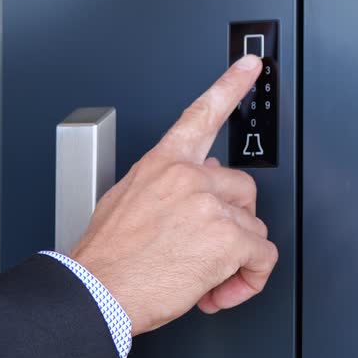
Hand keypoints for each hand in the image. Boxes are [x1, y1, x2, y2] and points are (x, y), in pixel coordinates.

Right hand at [69, 55, 277, 335]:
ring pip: (252, 227)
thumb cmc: (108, 258)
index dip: (230, 86)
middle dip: (233, 222)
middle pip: (242, 188)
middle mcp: (189, 177)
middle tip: (207, 250)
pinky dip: (249, 278)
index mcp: (163, 163)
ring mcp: (210, 204)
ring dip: (236, 257)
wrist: (96, 292)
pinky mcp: (227, 236)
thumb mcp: (126, 201)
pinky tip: (221, 289)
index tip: (250, 65)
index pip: (201, 114)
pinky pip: (262, 256)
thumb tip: (199, 175)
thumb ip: (166, 183)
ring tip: (203, 275)